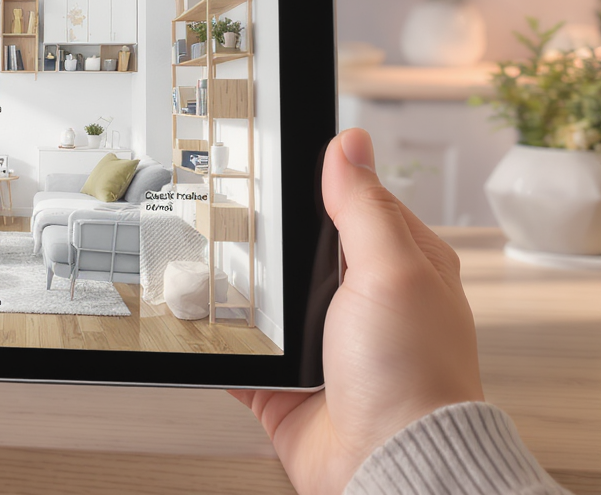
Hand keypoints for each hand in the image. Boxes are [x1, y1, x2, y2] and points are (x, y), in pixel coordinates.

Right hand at [230, 128, 483, 494]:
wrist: (387, 464)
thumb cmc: (413, 377)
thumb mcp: (391, 270)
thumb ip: (364, 207)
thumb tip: (349, 144)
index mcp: (401, 265)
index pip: (355, 201)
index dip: (317, 179)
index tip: (273, 157)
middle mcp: (362, 301)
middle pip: (299, 248)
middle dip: (265, 237)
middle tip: (222, 208)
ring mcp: (322, 342)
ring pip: (264, 297)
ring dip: (236, 288)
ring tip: (198, 258)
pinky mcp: (286, 381)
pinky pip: (238, 349)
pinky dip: (215, 338)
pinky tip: (193, 318)